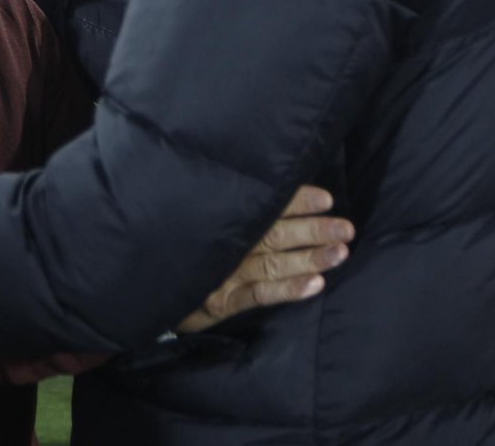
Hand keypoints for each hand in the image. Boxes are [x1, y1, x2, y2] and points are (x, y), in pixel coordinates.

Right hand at [175, 186, 352, 333]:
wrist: (149, 285)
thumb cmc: (189, 247)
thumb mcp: (204, 222)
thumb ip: (237, 212)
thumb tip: (278, 192)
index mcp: (226, 220)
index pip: (266, 207)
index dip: (297, 201)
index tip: (326, 198)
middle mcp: (228, 245)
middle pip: (275, 235)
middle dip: (313, 230)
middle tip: (345, 228)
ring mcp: (225, 275)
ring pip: (273, 264)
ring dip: (309, 258)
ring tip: (340, 253)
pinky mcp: (223, 303)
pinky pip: (260, 296)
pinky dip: (289, 290)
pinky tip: (315, 285)